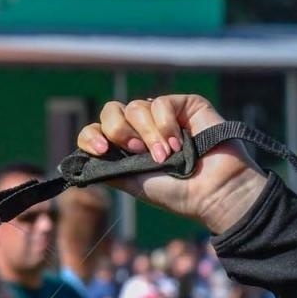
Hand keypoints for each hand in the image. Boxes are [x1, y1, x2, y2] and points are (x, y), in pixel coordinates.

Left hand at [77, 95, 267, 234]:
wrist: (215, 193)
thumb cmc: (179, 195)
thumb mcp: (136, 185)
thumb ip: (110, 170)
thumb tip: (82, 162)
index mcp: (126, 149)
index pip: (96, 131)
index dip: (92, 136)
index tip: (101, 148)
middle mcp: (142, 129)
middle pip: (111, 112)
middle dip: (120, 131)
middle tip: (137, 151)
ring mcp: (163, 116)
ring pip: (135, 107)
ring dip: (149, 134)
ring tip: (166, 155)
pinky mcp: (185, 105)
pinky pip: (160, 103)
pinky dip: (165, 124)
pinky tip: (180, 142)